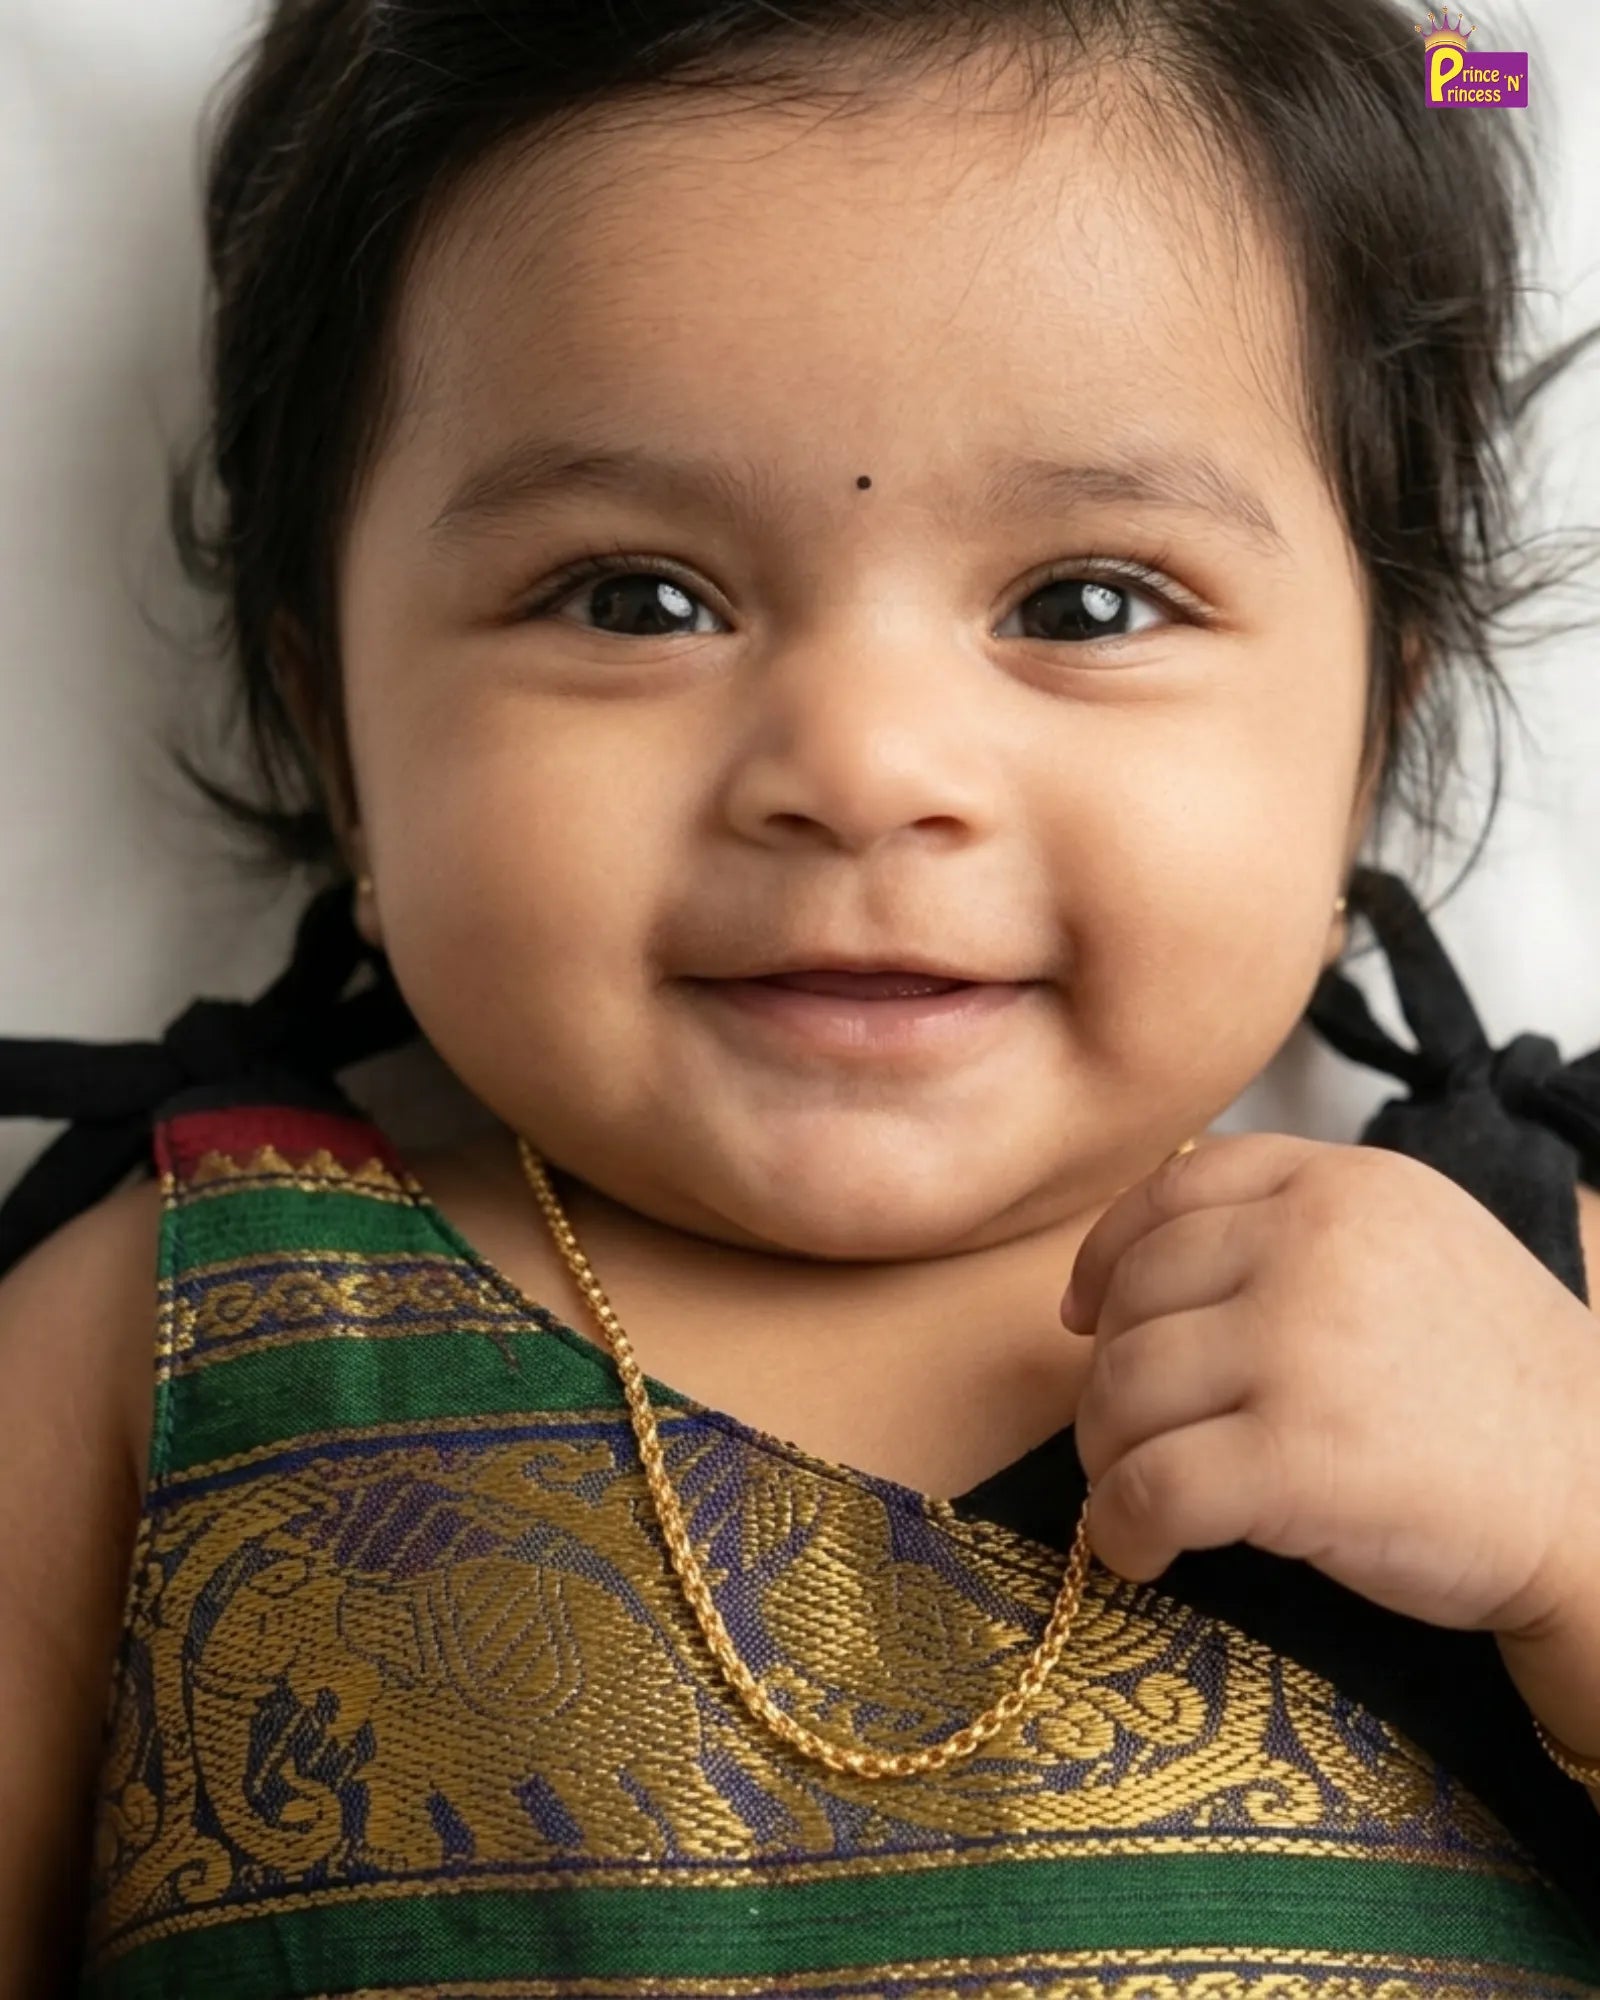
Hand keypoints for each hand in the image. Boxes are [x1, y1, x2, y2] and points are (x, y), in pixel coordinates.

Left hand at [1060, 1134, 1599, 1638]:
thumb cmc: (1502, 1391)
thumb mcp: (1416, 1250)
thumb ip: (1297, 1231)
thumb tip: (1134, 1274)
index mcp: (1344, 1184)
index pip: (1176, 1188)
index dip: (1108, 1255)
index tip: (1083, 1313)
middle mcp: (1313, 1244)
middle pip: (1135, 1296)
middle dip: (1111, 1374)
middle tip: (1131, 1434)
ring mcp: (1300, 1347)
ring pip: (1121, 1389)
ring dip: (1109, 1455)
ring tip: (1142, 1492)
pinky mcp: (1293, 1458)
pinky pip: (1148, 1487)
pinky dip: (1123, 1529)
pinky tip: (1145, 1550)